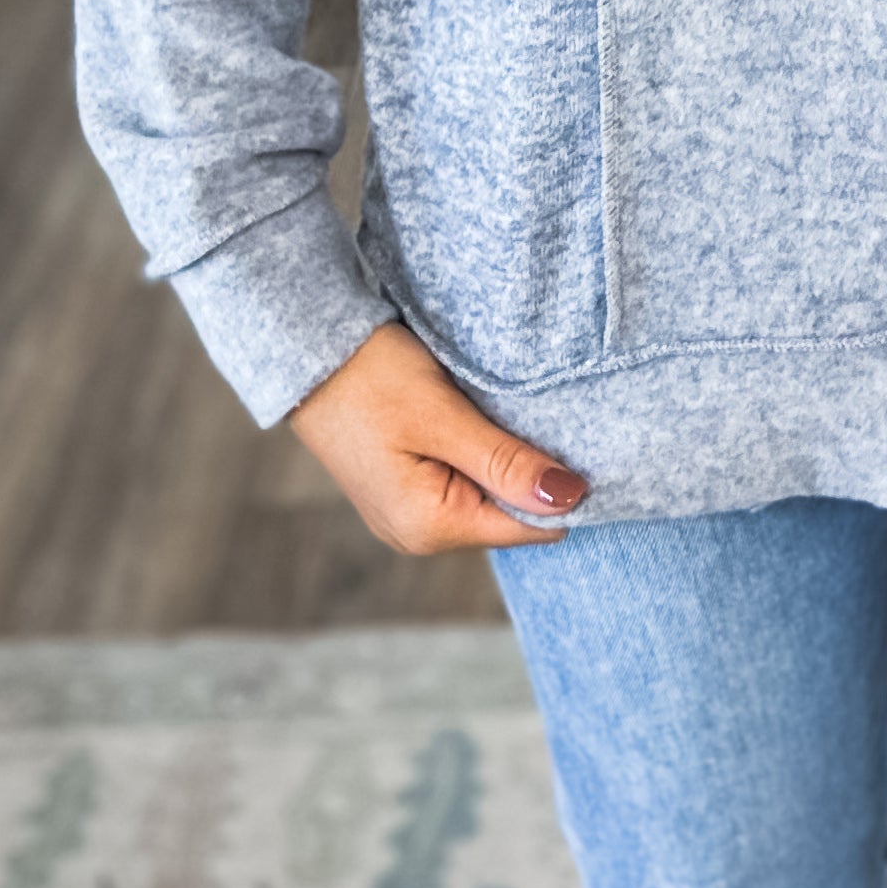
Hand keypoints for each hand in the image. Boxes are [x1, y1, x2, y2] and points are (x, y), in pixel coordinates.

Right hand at [289, 322, 588, 554]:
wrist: (307, 351)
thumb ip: (506, 463)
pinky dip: (480, 455)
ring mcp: (407, 517)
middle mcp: (418, 536)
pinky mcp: (403, 490)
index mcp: (429, 529)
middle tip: (538, 414)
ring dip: (505, 461)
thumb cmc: (370, 378)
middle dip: (532, 473)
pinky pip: (463, 483)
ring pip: (488, 497)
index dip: (563, 488)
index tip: (579, 439)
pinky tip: (478, 421)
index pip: (530, 526)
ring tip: (503, 412)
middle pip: (509, 515)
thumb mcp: (443, 416)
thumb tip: (572, 498)